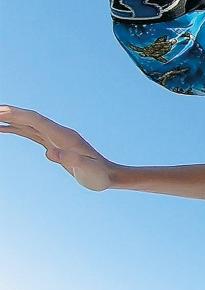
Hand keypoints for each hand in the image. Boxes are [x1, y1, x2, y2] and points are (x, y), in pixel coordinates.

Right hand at [0, 106, 117, 190]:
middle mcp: (59, 133)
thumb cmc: (98, 175)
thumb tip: (50, 153)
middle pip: (30, 119)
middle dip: (9, 114)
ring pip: (28, 125)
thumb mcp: (87, 170)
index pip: (37, 121)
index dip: (18, 115)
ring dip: (9, 120)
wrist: (108, 176)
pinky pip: (30, 133)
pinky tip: (3, 129)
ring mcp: (55, 138)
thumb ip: (71, 160)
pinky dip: (16, 129)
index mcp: (64, 136)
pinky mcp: (53, 145)